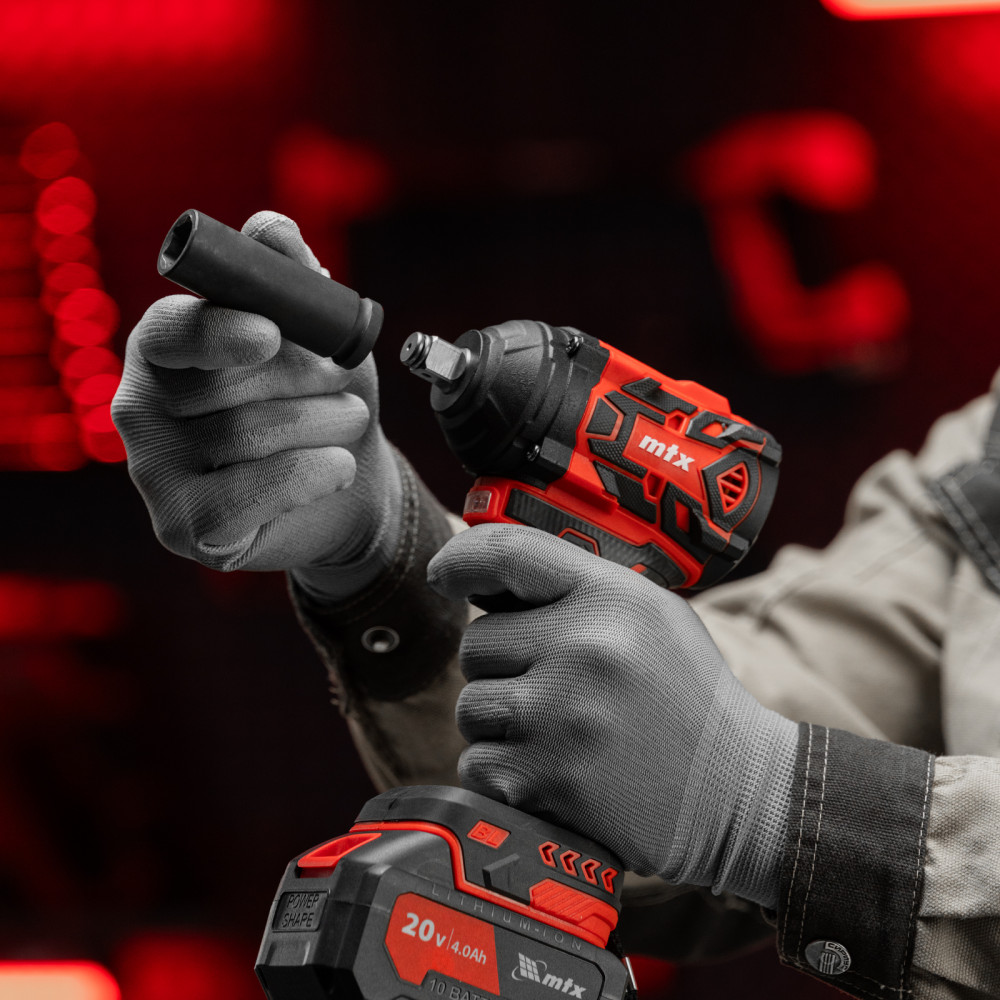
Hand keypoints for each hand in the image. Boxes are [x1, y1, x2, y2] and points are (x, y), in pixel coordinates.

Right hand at [112, 212, 400, 597]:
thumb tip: (272, 228)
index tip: (270, 334)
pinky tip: (337, 466)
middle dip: (302, 382)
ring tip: (349, 418)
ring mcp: (155, 475)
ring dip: (321, 424)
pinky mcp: (184, 527)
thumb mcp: (319, 336)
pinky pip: (246, 497)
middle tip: (345, 385)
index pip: (169, 333)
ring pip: (243, 439)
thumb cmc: (321, 398)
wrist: (348, 482)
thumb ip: (292, 280)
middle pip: (218, 389)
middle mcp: (142, 410)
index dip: (217, 331)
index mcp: (164, 351)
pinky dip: (309, 475)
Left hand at [427, 523, 797, 908]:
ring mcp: (563, 717)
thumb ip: (579, 589)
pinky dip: (501, 771)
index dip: (461, 559)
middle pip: (478, 641)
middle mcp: (585, 649)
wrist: (741, 793)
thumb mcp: (653, 616)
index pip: (508, 552)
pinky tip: (552, 770)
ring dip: (499, 722)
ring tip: (556, 731)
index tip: (443, 574)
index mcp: (612, 599)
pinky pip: (476, 764)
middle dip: (501, 665)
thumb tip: (488, 577)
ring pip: (472, 705)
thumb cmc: (689, 698)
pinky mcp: (548, 779)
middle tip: (552, 687)